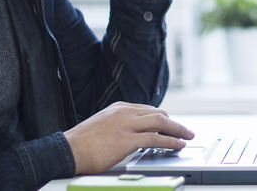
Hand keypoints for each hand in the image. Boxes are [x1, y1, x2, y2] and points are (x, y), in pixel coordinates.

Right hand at [63, 101, 194, 174]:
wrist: (68, 150)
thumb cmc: (82, 143)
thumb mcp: (103, 125)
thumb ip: (118, 125)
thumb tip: (130, 134)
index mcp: (119, 108)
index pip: (149, 109)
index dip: (163, 118)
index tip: (172, 125)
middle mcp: (125, 112)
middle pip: (159, 114)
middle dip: (175, 123)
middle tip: (186, 130)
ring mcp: (127, 125)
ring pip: (161, 123)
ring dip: (178, 130)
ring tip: (188, 136)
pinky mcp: (127, 140)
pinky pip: (156, 139)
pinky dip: (171, 141)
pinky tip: (178, 145)